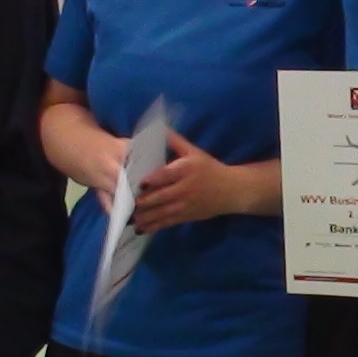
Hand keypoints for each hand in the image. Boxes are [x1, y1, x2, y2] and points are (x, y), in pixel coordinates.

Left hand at [129, 142, 251, 227]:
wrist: (232, 190)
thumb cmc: (209, 168)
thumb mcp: (194, 151)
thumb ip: (174, 141)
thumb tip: (156, 128)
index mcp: (186, 170)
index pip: (166, 175)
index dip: (151, 179)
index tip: (137, 183)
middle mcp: (185, 188)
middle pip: (161, 196)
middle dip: (143, 201)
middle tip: (125, 202)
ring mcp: (185, 204)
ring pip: (162, 212)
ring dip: (144, 216)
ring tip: (129, 219)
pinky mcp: (186, 216)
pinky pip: (167, 222)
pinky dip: (154, 226)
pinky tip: (140, 228)